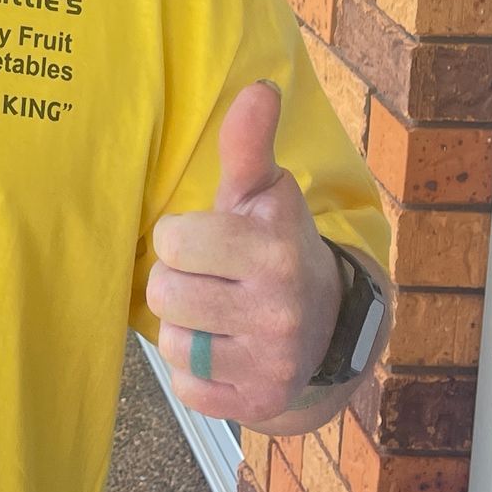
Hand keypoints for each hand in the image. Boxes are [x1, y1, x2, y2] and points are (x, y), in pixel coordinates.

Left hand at [146, 81, 342, 423]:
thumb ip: (248, 144)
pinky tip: (224, 350)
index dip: (180, 237)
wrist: (328, 323)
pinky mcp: (260, 404)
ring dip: (186, 327)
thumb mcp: (262, 193)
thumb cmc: (273, 244)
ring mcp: (272, 362)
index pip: (171, 240)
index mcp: (274, 250)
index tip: (208, 237)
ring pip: (173, 343)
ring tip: (216, 313)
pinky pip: (187, 389)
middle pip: (163, 294)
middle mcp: (279, 310)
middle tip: (210, 278)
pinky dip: (196, 373)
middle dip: (178, 281)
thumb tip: (259, 87)